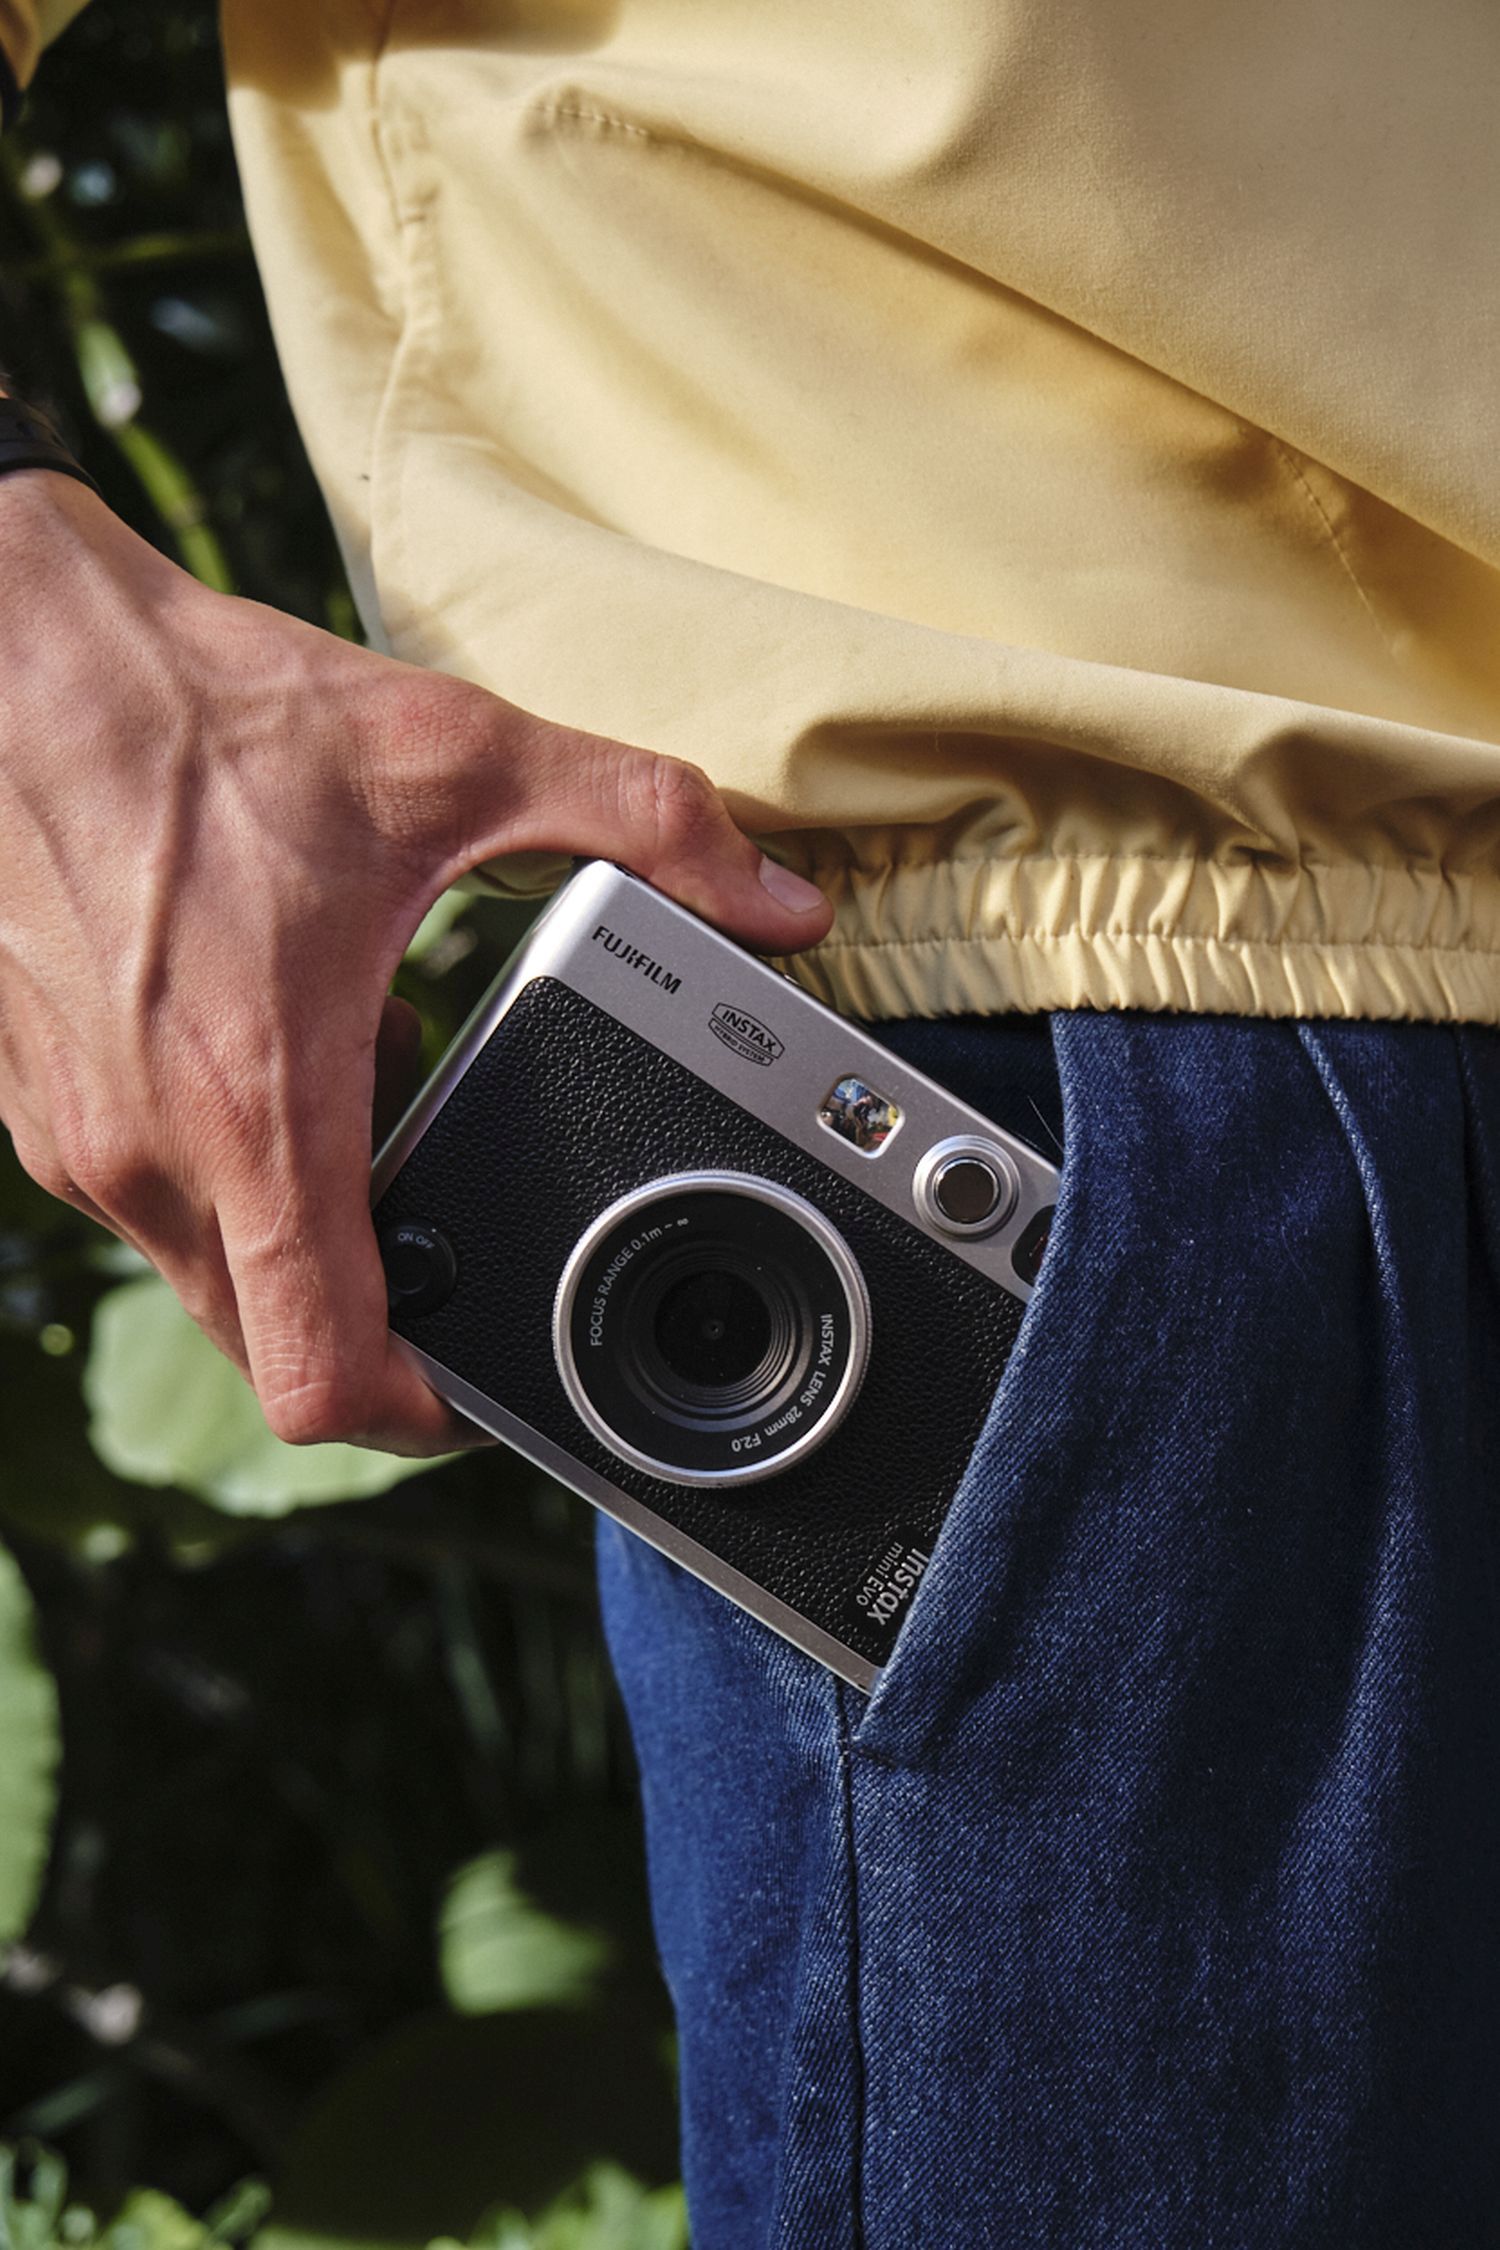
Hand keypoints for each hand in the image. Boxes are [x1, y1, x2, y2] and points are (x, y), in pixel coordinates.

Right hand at [0, 474, 832, 1454]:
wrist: (0, 653)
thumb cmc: (197, 709)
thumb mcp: (452, 757)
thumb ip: (639, 826)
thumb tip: (777, 899)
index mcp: (256, 1106)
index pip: (319, 1376)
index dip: (423, 1420)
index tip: (489, 1392)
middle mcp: (147, 1151)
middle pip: (272, 1346)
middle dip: (379, 1328)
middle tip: (467, 1253)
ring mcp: (74, 1134)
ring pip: (209, 1272)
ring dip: (308, 1235)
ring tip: (377, 1110)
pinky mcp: (35, 1096)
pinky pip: (154, 1196)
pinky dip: (233, 1168)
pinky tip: (284, 1048)